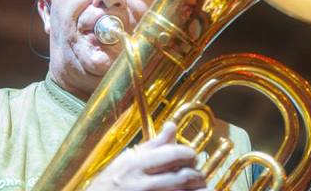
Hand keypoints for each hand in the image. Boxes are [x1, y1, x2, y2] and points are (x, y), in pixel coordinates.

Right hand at [86, 122, 206, 190]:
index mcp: (137, 163)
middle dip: (197, 173)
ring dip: (198, 188)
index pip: (173, 154)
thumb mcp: (127, 158)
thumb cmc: (111, 182)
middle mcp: (143, 183)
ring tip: (200, 185)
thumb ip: (153, 144)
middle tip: (198, 172)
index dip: (189, 153)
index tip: (191, 155)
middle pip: (183, 175)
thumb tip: (172, 125)